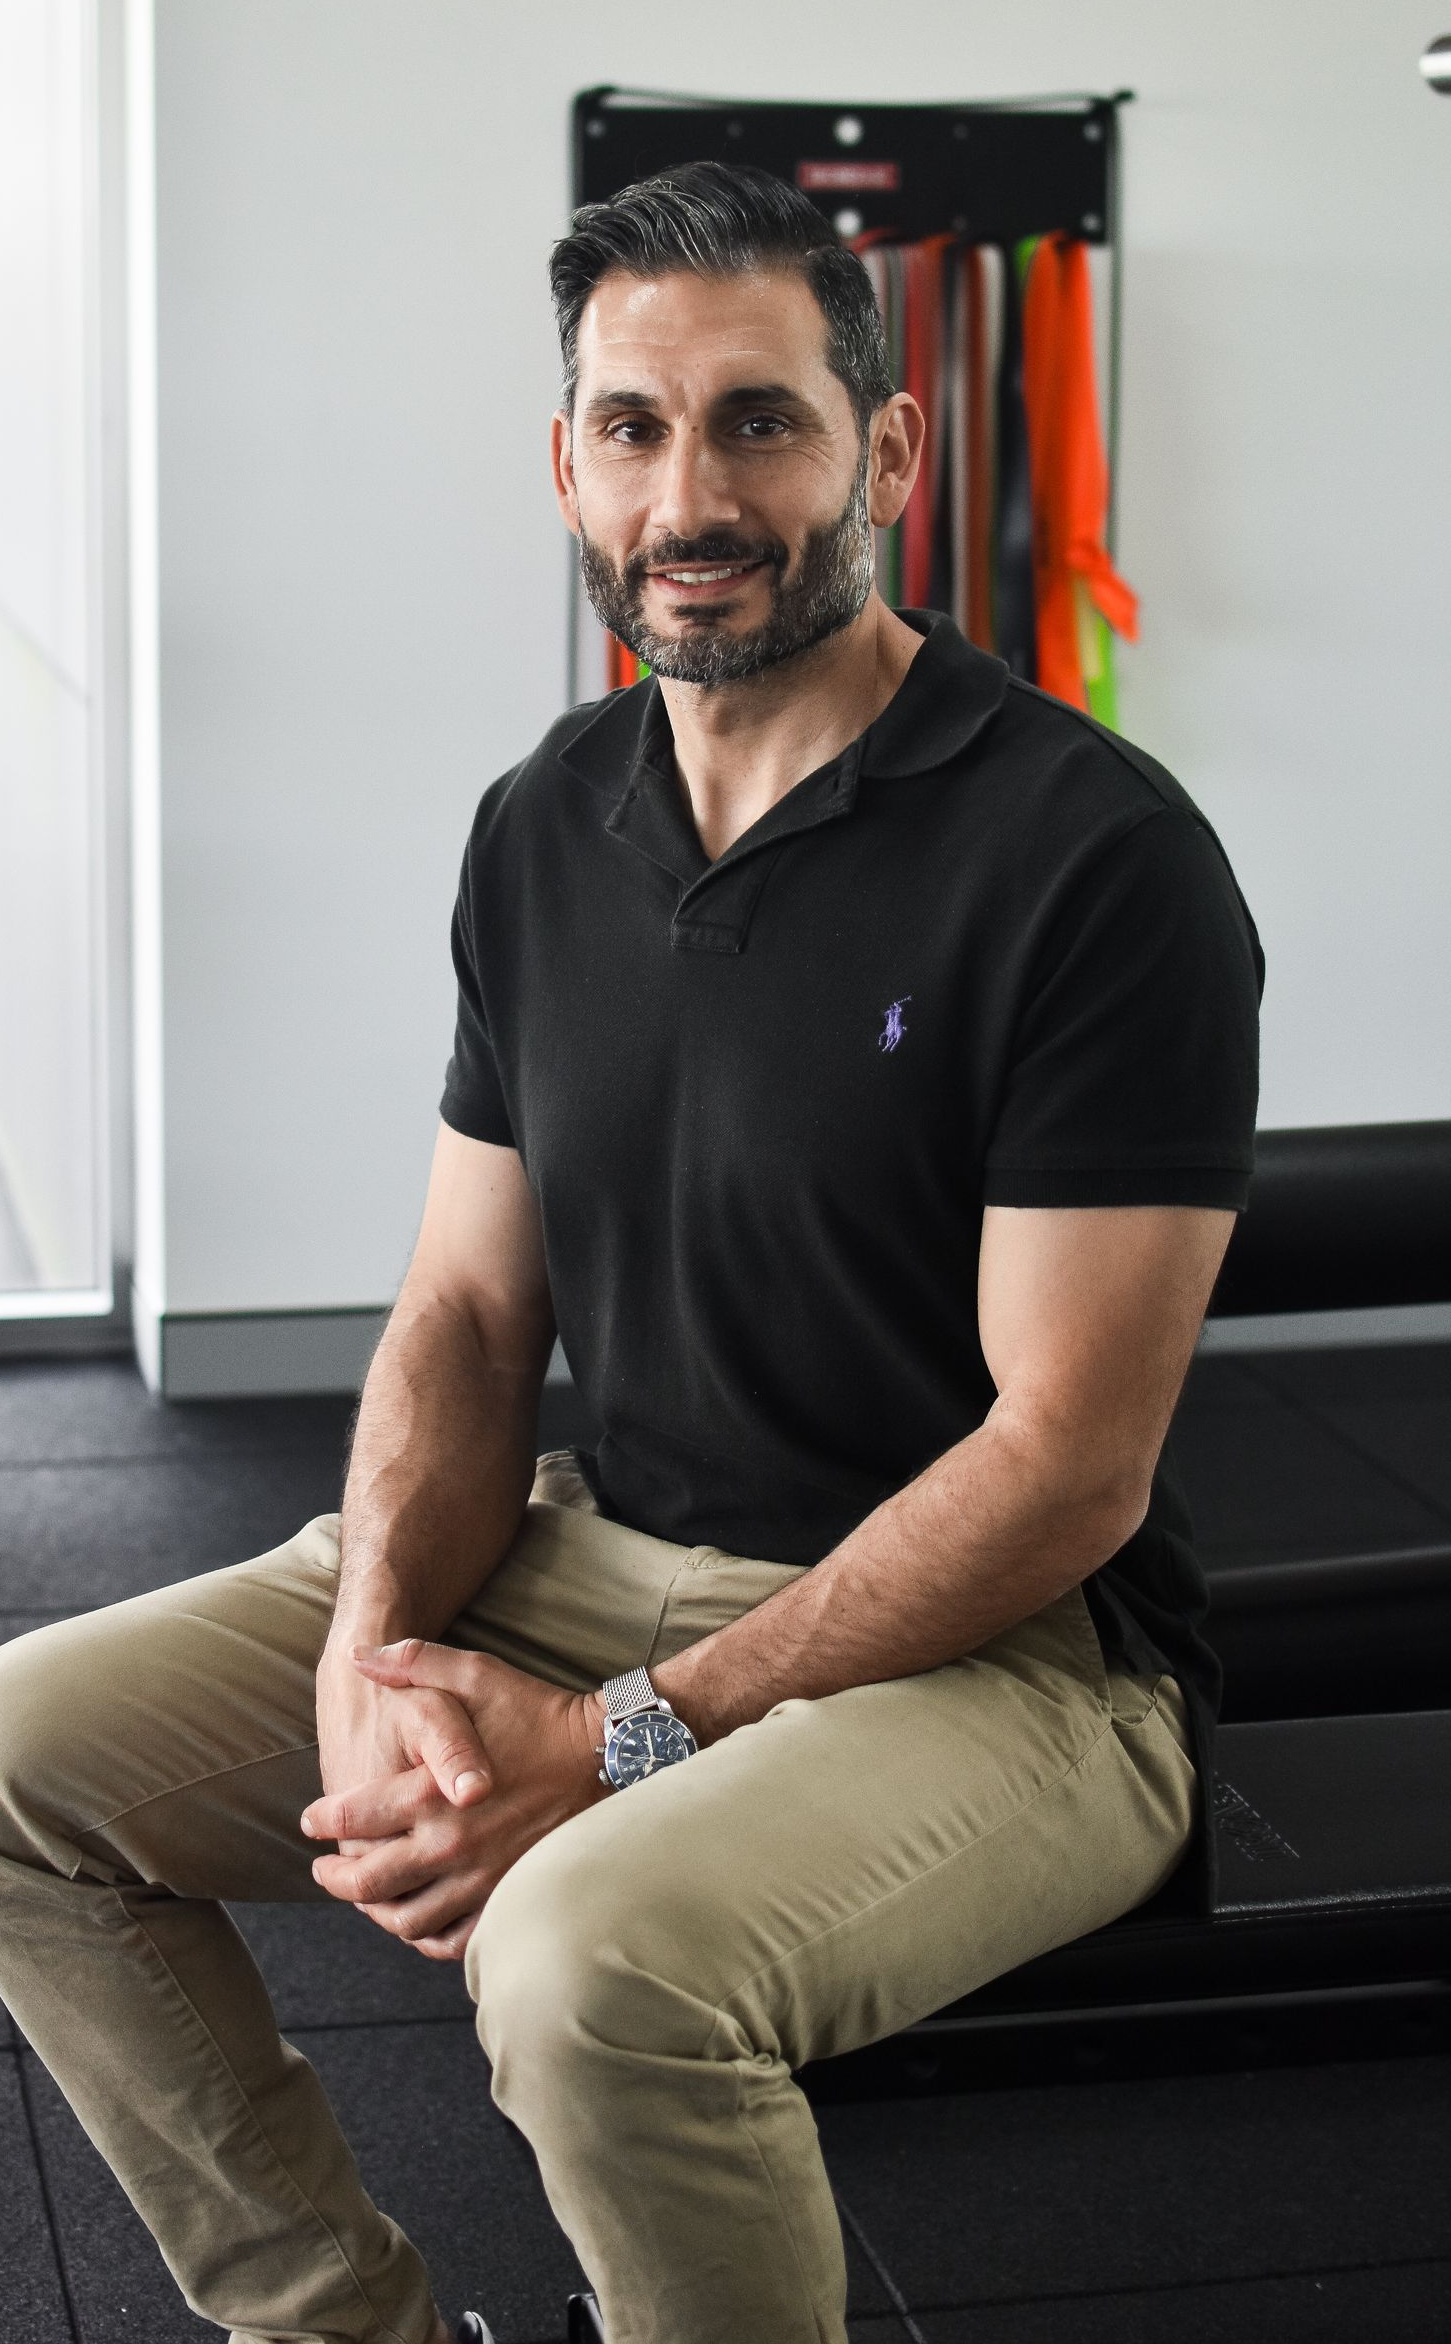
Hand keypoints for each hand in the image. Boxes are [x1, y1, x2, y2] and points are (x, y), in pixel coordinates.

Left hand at [304, 1641, 609, 1960]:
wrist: (605, 1756)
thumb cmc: (538, 1714)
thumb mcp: (476, 1674)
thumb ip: (413, 1662)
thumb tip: (357, 1655)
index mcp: (433, 1793)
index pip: (354, 1820)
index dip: (323, 1821)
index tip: (310, 1821)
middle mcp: (452, 1844)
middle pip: (369, 1882)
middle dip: (335, 1878)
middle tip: (323, 1869)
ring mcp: (481, 1878)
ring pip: (406, 1919)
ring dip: (374, 1912)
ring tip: (365, 1898)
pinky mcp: (507, 1897)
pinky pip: (454, 1938)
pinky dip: (426, 1936)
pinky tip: (417, 1920)